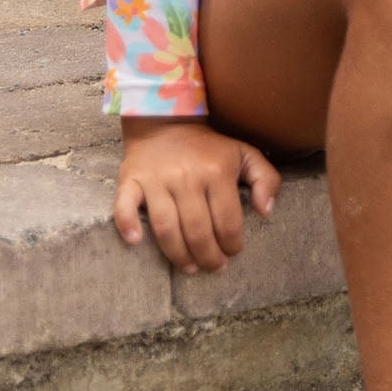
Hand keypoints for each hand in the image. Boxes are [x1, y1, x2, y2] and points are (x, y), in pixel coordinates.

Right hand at [115, 117, 280, 273]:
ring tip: (189, 267)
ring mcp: (157, 180)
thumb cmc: (210, 147)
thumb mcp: (245, 154)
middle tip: (213, 267)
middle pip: (197, 230)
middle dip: (208, 256)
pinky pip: (124, 207)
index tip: (233, 253)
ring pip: (166, 227)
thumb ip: (266, 179)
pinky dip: (128, 225)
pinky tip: (136, 242)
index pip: (227, 219)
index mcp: (217, 172)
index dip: (232, 243)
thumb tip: (266, 211)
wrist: (167, 122)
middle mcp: (187, 178)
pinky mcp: (131, 181)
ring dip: (177, 254)